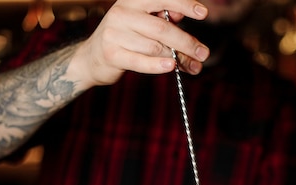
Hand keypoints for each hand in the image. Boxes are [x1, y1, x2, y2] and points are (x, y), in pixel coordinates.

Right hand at [70, 0, 209, 88]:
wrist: (92, 58)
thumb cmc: (126, 39)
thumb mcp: (144, 24)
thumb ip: (165, 24)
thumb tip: (187, 29)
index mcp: (132, 1)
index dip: (184, 4)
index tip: (203, 13)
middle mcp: (122, 13)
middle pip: (162, 28)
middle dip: (186, 42)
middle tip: (203, 53)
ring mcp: (114, 33)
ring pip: (154, 47)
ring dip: (177, 58)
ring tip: (192, 66)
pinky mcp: (112, 54)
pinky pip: (141, 61)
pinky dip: (158, 65)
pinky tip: (171, 66)